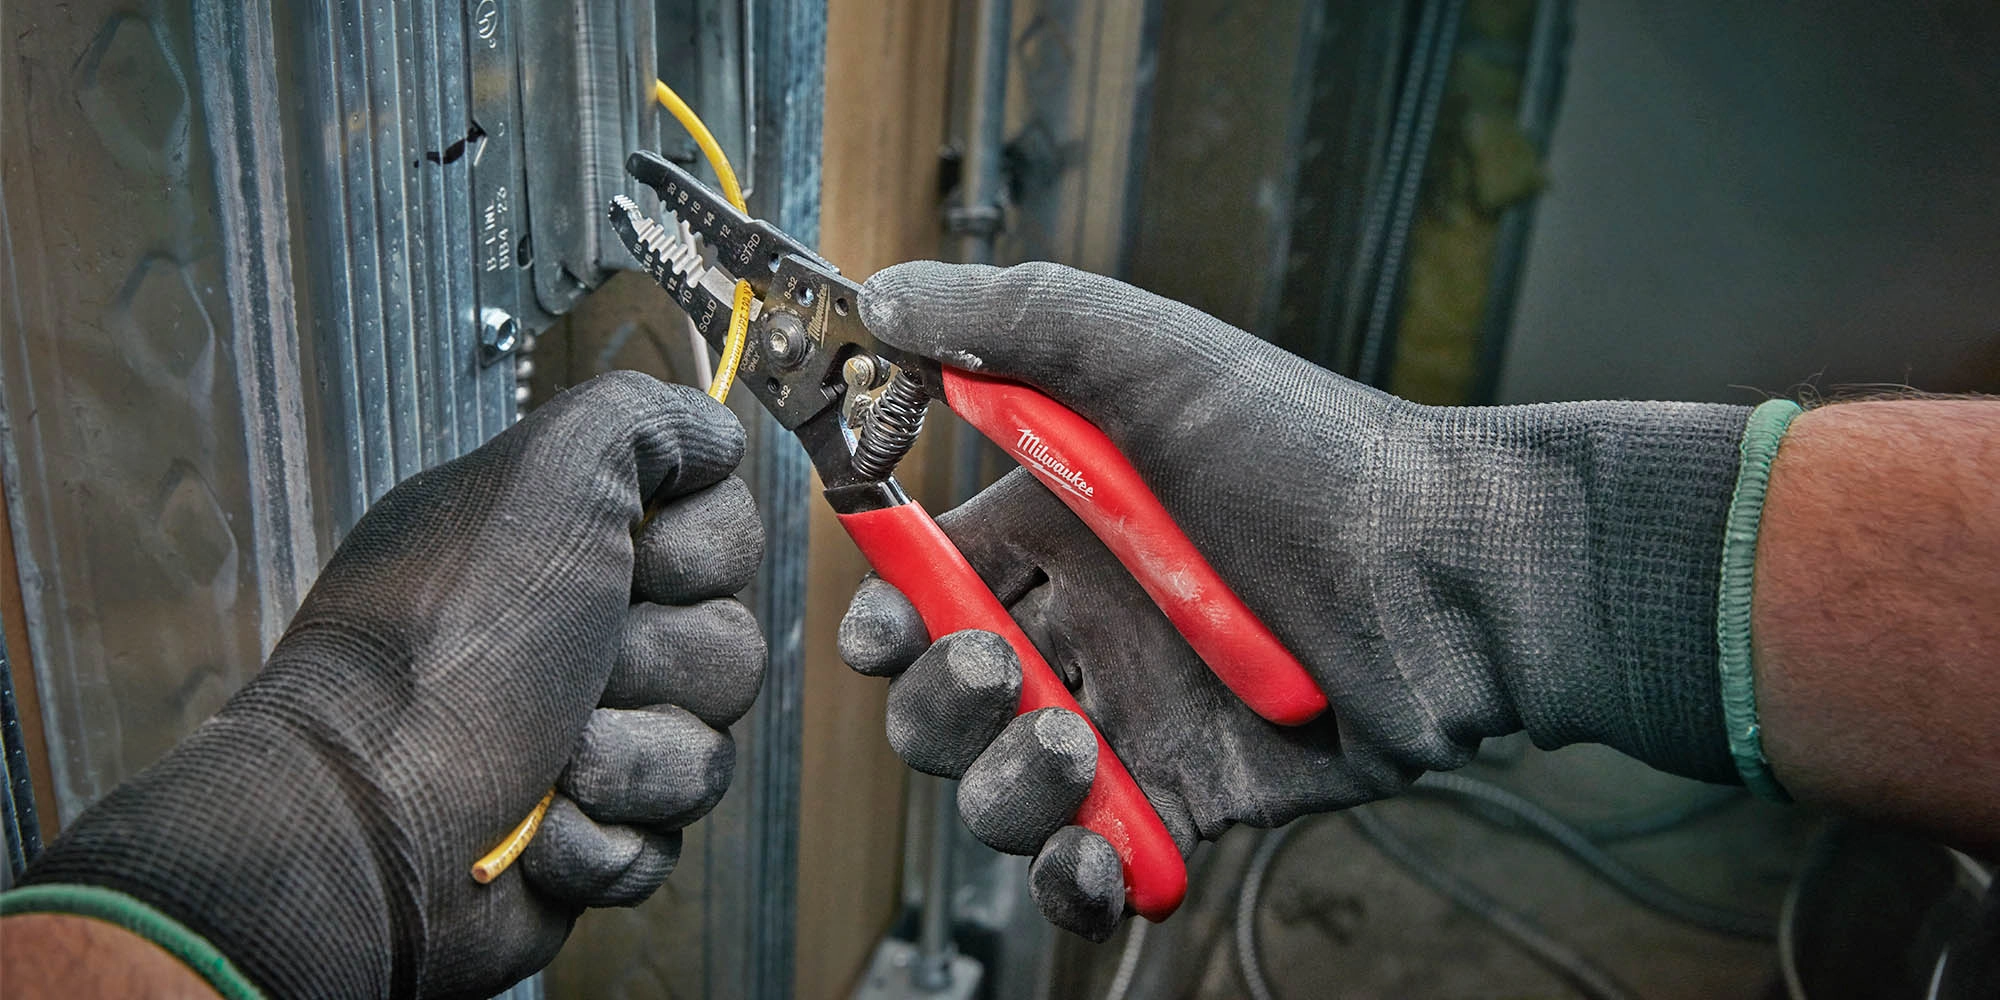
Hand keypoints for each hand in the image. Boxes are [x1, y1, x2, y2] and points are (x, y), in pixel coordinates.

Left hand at [23, 372, 765, 997]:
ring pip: (706, 751)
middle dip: (663, 665)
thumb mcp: (544, 477)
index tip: (640, 565)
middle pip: (729, 645)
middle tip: (585, 671)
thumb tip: (717, 435)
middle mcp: (585, 638)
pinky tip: (540, 828)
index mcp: (572, 545)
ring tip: (554, 763)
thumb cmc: (445, 650)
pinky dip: (602, 838)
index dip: (701, 555)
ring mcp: (592, 744)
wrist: (370, 822)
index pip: (721, 533)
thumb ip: (644, 420)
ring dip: (631, 760)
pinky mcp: (590, 841)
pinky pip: (662, 843)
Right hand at [841, 262, 1750, 938]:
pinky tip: (1093, 854)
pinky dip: (1075, 877)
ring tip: (1073, 748)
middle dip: (939, 702)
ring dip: (1004, 786)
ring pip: (1004, 785)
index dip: (883, 612)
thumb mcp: (1154, 362)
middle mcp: (1091, 622)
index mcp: (1062, 525)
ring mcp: (1139, 713)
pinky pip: (1098, 860)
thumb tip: (881, 294)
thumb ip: (1014, 321)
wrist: (1455, 575)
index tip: (881, 624)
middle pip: (946, 695)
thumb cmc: (1313, 455)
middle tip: (996, 670)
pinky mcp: (1192, 793)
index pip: (929, 581)